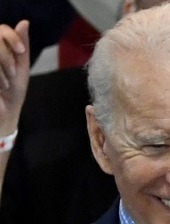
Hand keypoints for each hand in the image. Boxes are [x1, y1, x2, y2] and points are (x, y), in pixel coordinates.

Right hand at [0, 21, 29, 136]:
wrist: (4, 114)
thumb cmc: (12, 92)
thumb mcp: (21, 68)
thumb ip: (22, 46)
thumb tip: (24, 22)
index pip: (1, 29)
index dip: (12, 37)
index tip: (21, 51)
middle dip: (6, 56)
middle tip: (11, 73)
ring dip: (0, 67)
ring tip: (4, 83)